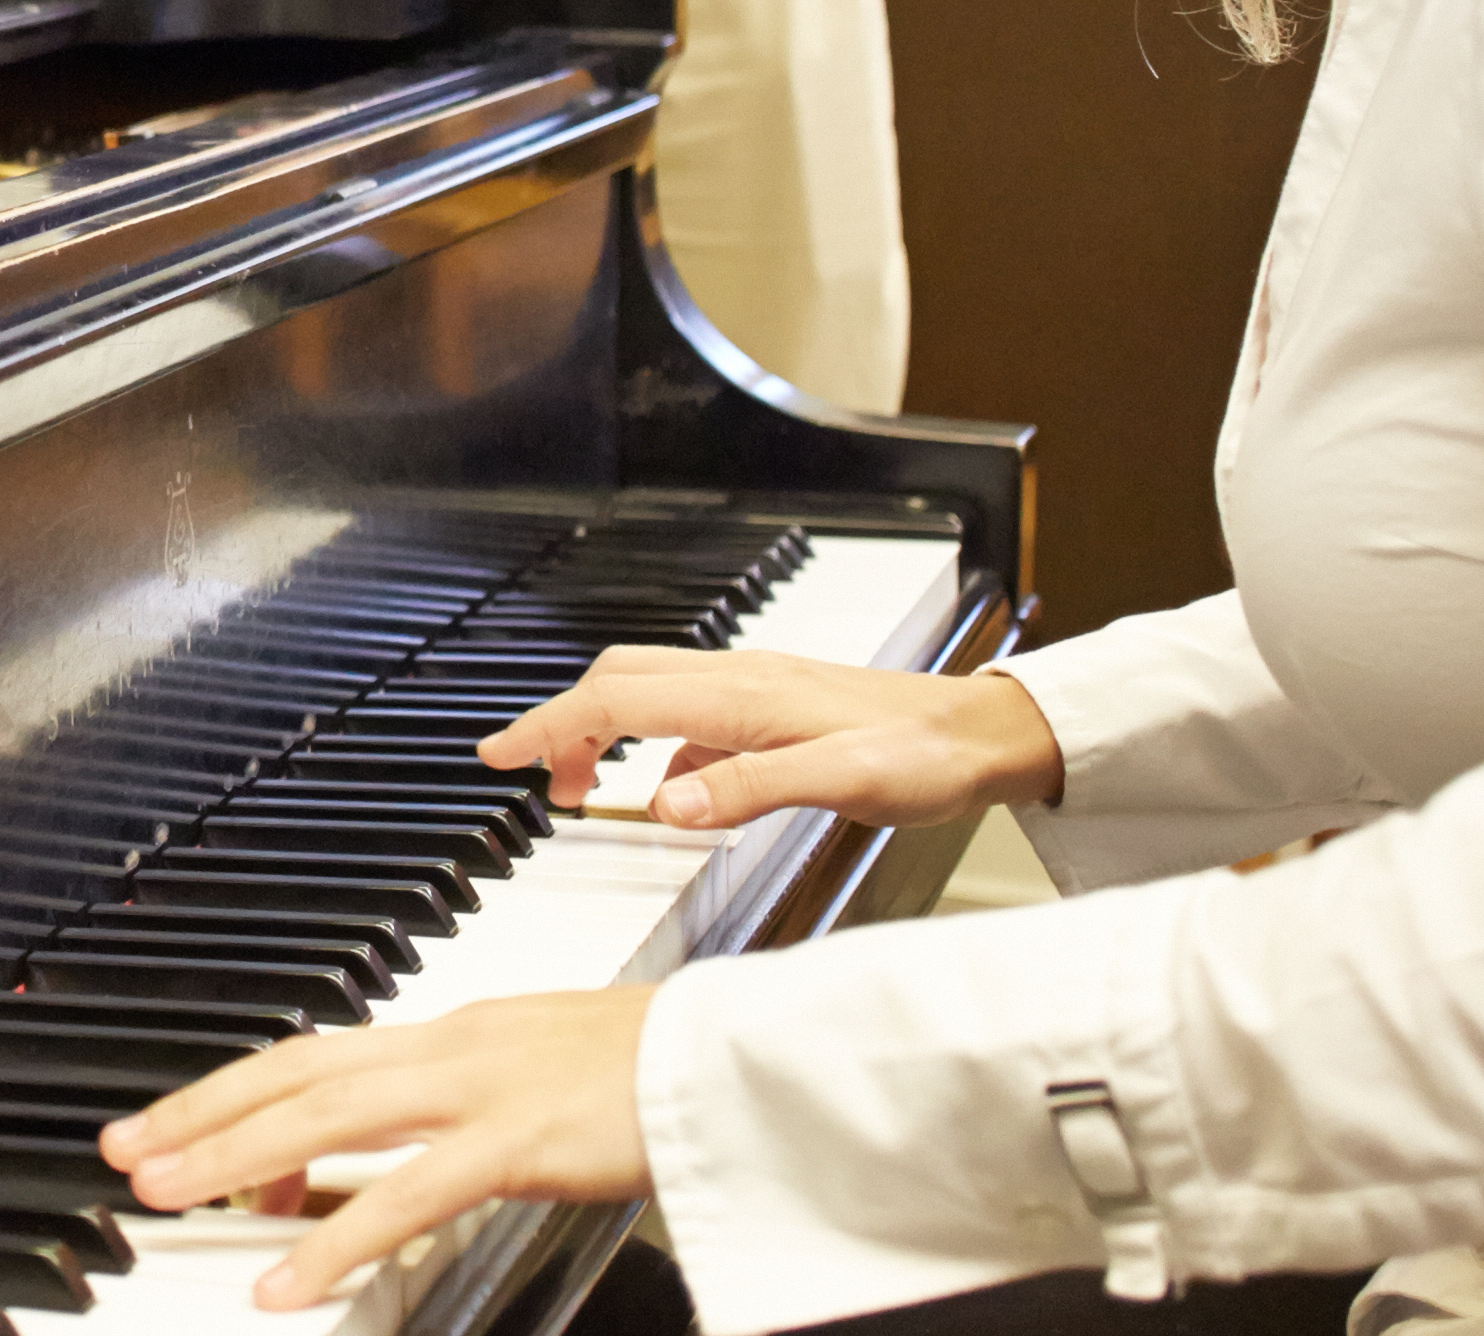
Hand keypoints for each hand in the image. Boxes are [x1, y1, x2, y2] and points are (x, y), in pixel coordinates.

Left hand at [101, 990, 651, 1307]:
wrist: (735, 1054)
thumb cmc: (654, 1072)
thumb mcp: (542, 1079)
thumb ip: (467, 1110)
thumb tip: (404, 1151)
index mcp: (460, 1034)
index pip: (322, 1052)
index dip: (239, 1086)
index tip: (174, 1122)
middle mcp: (456, 1047)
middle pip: (303, 1070)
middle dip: (206, 1112)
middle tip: (130, 1151)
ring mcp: (483, 1087)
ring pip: (331, 1115)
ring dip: (237, 1157)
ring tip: (165, 1196)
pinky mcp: (519, 1139)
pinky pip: (407, 1193)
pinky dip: (337, 1238)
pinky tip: (286, 1282)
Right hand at [489, 649, 1063, 829]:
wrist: (983, 733)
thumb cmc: (924, 755)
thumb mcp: (840, 783)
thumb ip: (749, 792)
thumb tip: (663, 806)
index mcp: (744, 694)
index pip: (619, 698)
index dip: (553, 723)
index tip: (500, 752)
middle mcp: (743, 678)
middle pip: (622, 681)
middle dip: (564, 722)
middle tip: (528, 777)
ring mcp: (759, 689)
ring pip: (652, 694)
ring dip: (606, 733)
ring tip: (585, 790)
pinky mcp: (777, 709)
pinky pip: (690, 719)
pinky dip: (656, 749)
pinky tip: (671, 793)